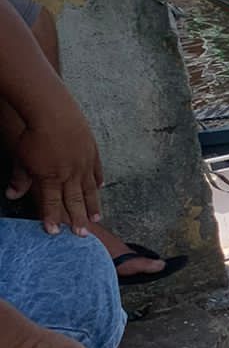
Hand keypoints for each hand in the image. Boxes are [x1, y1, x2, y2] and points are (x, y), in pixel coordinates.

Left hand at [6, 91, 103, 235]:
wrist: (53, 112)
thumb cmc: (34, 135)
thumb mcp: (22, 159)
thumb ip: (19, 179)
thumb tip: (11, 195)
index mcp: (51, 177)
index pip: (51, 203)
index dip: (52, 219)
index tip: (54, 232)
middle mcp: (70, 174)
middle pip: (74, 201)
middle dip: (77, 219)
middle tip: (83, 235)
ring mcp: (83, 163)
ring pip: (89, 189)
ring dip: (92, 205)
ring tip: (97, 218)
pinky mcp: (91, 151)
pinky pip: (97, 170)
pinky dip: (98, 180)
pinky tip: (100, 188)